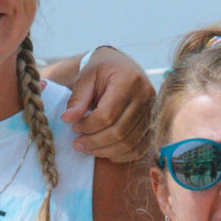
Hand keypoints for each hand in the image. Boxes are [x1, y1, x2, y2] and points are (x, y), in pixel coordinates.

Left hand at [59, 46, 153, 163]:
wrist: (122, 66)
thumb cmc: (101, 70)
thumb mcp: (85, 77)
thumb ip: (77, 99)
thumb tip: (68, 119)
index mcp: (129, 81)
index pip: (107, 114)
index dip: (88, 126)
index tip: (74, 127)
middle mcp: (145, 96)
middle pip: (119, 131)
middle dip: (95, 142)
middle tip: (78, 144)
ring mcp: (152, 111)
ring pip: (129, 143)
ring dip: (105, 151)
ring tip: (87, 148)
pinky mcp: (152, 123)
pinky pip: (140, 148)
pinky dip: (121, 155)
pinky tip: (105, 151)